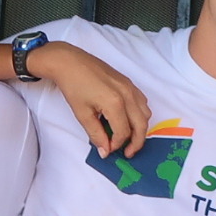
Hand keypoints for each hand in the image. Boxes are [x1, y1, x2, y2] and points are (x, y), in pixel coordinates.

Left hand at [29, 43, 153, 158]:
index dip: (116, 145)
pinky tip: (126, 119)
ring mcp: (130, 87)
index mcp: (115, 103)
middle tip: (127, 153)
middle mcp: (128, 95)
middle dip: (136, 142)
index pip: (123, 132)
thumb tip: (105, 151)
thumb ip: (96, 134)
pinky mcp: (129, 83)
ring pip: (145, 114)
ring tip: (127, 137)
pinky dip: (139, 115)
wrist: (70, 62)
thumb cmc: (73, 86)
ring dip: (139, 128)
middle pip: (141, 125)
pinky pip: (142, 102)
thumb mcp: (82, 114)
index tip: (107, 150)